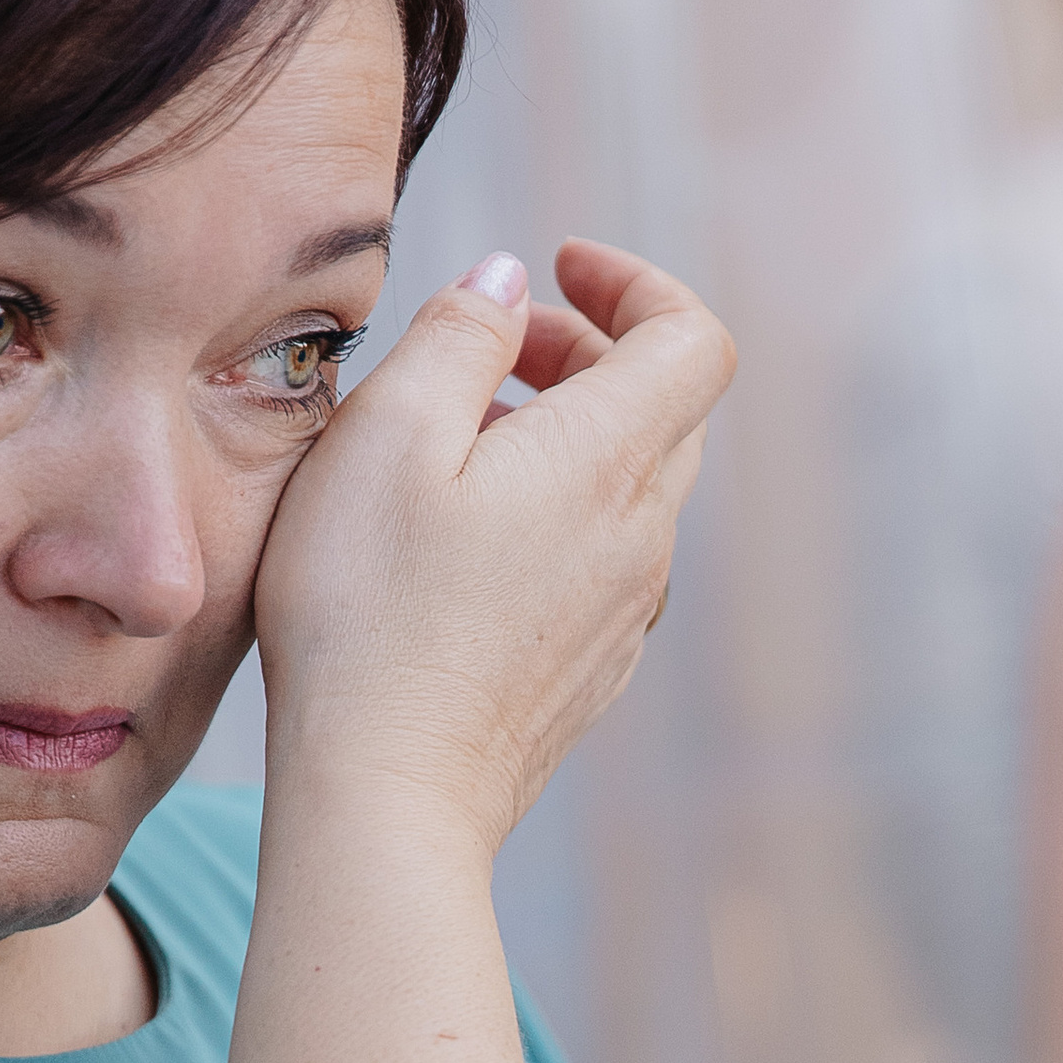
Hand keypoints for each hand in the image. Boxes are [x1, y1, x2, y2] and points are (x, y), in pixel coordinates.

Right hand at [253, 237, 734, 842]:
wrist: (388, 793)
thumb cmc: (369, 615)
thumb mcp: (385, 435)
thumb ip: (459, 337)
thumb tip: (508, 285)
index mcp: (608, 461)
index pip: (693, 340)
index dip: (637, 284)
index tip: (560, 269)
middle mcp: (642, 536)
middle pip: (667, 409)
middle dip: (592, 351)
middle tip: (497, 349)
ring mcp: (626, 612)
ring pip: (633, 487)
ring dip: (568, 436)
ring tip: (461, 440)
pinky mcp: (593, 669)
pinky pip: (604, 560)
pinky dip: (559, 513)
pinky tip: (468, 537)